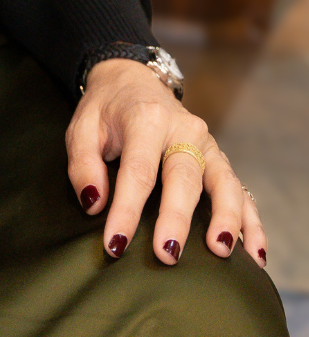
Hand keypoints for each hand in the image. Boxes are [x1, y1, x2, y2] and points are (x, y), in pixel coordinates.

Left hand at [66, 58, 266, 268]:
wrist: (132, 81)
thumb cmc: (106, 112)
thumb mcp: (82, 128)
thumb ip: (83, 164)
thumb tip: (95, 203)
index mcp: (146, 119)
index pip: (138, 170)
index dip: (127, 210)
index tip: (116, 243)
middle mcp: (183, 129)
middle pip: (184, 177)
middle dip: (177, 218)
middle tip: (168, 255)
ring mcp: (206, 143)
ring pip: (224, 182)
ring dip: (225, 218)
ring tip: (221, 252)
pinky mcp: (218, 158)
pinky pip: (240, 190)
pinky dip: (250, 222)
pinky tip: (254, 253)